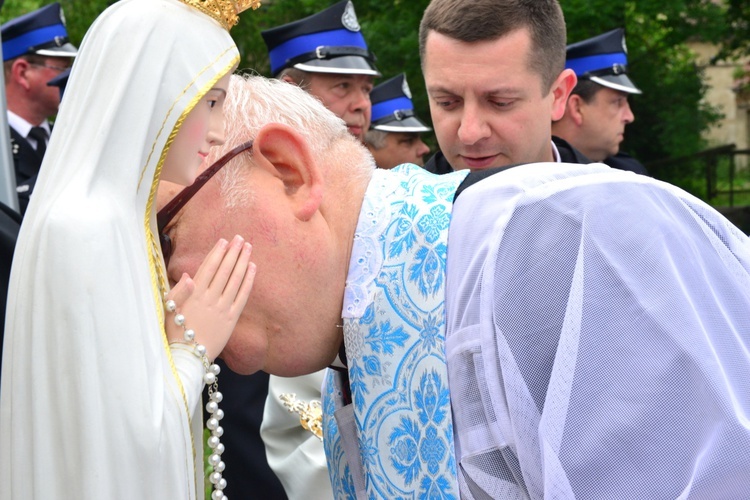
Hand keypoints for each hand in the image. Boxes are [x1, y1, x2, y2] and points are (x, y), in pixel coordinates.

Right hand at [165, 235, 254, 359]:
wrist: (187, 357)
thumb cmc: (174, 332)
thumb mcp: (168, 310)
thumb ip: (178, 291)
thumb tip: (189, 275)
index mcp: (193, 295)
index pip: (208, 268)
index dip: (217, 253)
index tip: (224, 241)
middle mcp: (209, 299)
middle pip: (224, 270)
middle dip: (233, 253)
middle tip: (241, 238)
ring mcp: (222, 309)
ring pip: (235, 280)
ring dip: (243, 262)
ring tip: (248, 248)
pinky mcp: (231, 319)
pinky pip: (242, 296)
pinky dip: (248, 281)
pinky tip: (253, 268)